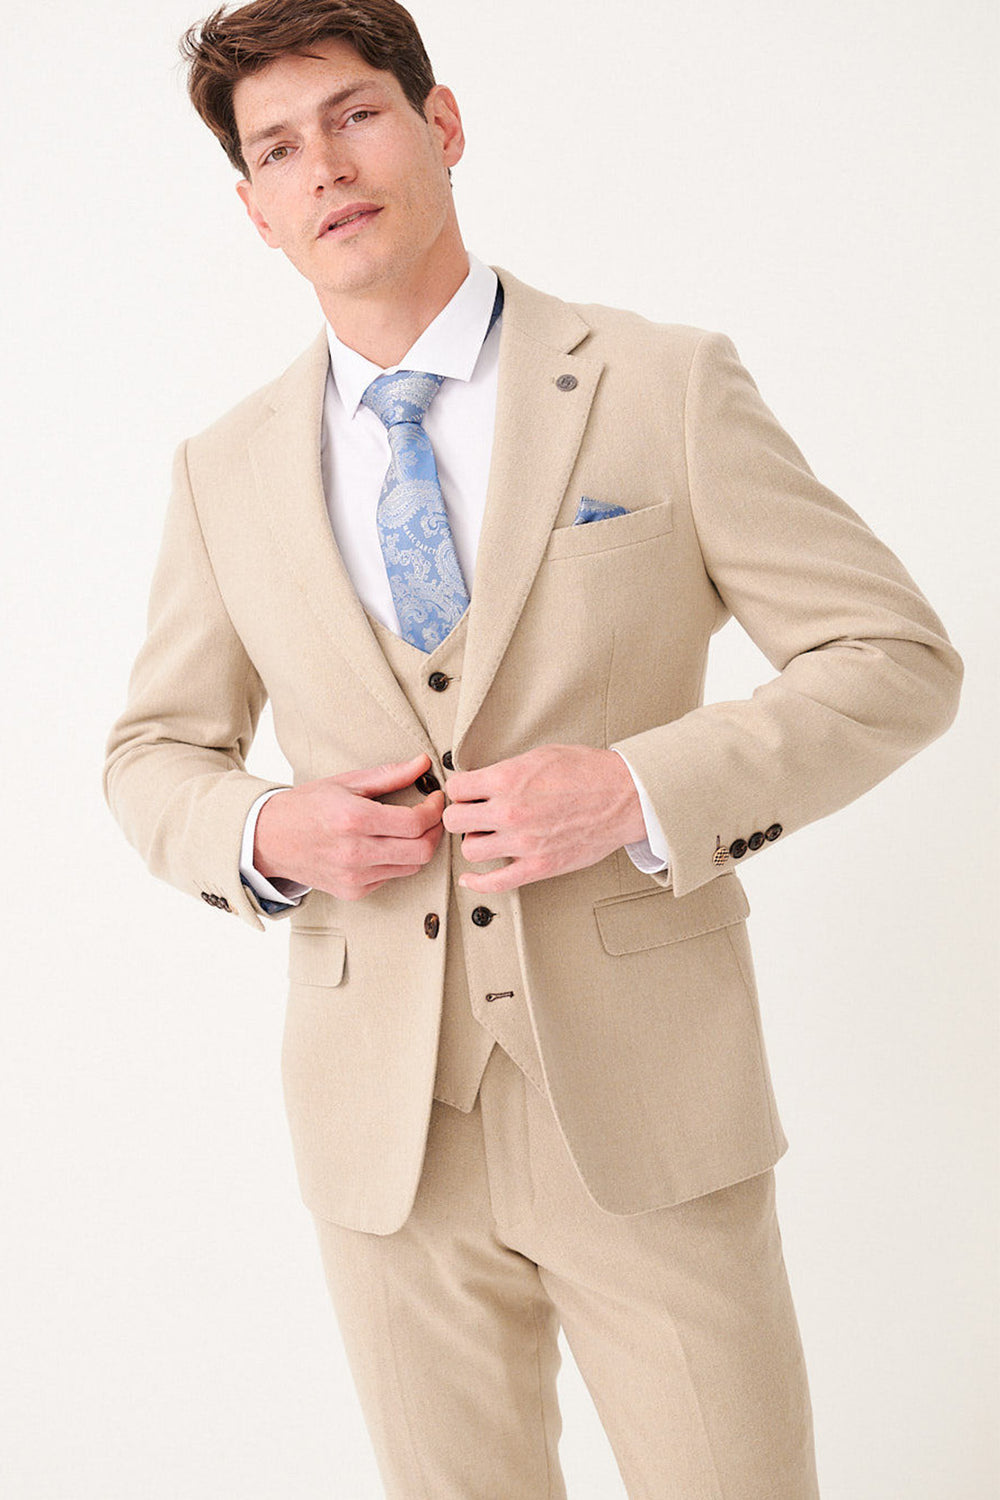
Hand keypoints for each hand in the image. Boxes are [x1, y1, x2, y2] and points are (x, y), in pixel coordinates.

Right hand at [253, 753, 444, 900]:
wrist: (268, 839)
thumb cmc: (306, 806)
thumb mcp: (345, 782)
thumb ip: (389, 775)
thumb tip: (423, 763)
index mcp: (353, 819)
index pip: (414, 822)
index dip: (434, 810)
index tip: (436, 798)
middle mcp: (355, 852)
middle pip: (421, 851)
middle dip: (435, 831)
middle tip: (432, 816)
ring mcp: (353, 877)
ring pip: (412, 868)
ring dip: (420, 848)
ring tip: (413, 829)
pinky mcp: (352, 891)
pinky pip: (391, 878)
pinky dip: (398, 862)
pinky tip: (388, 845)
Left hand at [442, 744, 646, 893]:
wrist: (624, 796)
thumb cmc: (588, 773)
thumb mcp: (539, 756)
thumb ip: (506, 770)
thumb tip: (482, 780)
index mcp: (507, 779)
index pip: (456, 788)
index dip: (459, 789)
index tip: (466, 793)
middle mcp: (509, 812)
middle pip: (454, 820)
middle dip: (460, 814)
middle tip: (471, 813)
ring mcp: (522, 842)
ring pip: (470, 850)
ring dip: (474, 842)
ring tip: (486, 836)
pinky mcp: (537, 866)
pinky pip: (494, 882)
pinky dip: (476, 882)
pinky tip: (470, 878)